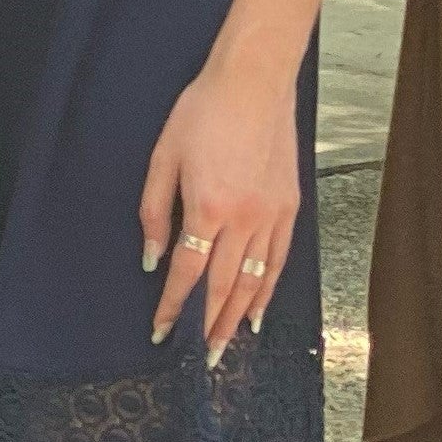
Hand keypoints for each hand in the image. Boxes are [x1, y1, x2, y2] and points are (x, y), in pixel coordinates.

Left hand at [138, 59, 302, 359]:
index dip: (173, 307)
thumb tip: (152, 258)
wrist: (253, 82)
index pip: (186, 272)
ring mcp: (271, 215)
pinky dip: (269, 289)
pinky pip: (279, 259)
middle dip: (209, 326)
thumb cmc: (202, 112)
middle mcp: (243, 218)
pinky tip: (259, 311)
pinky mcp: (290, 207)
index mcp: (207, 207)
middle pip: (223, 287)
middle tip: (202, 359)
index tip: (162, 330)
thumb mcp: (163, 156)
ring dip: (239, 317)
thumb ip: (154, 211)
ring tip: (228, 346)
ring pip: (254, 280)